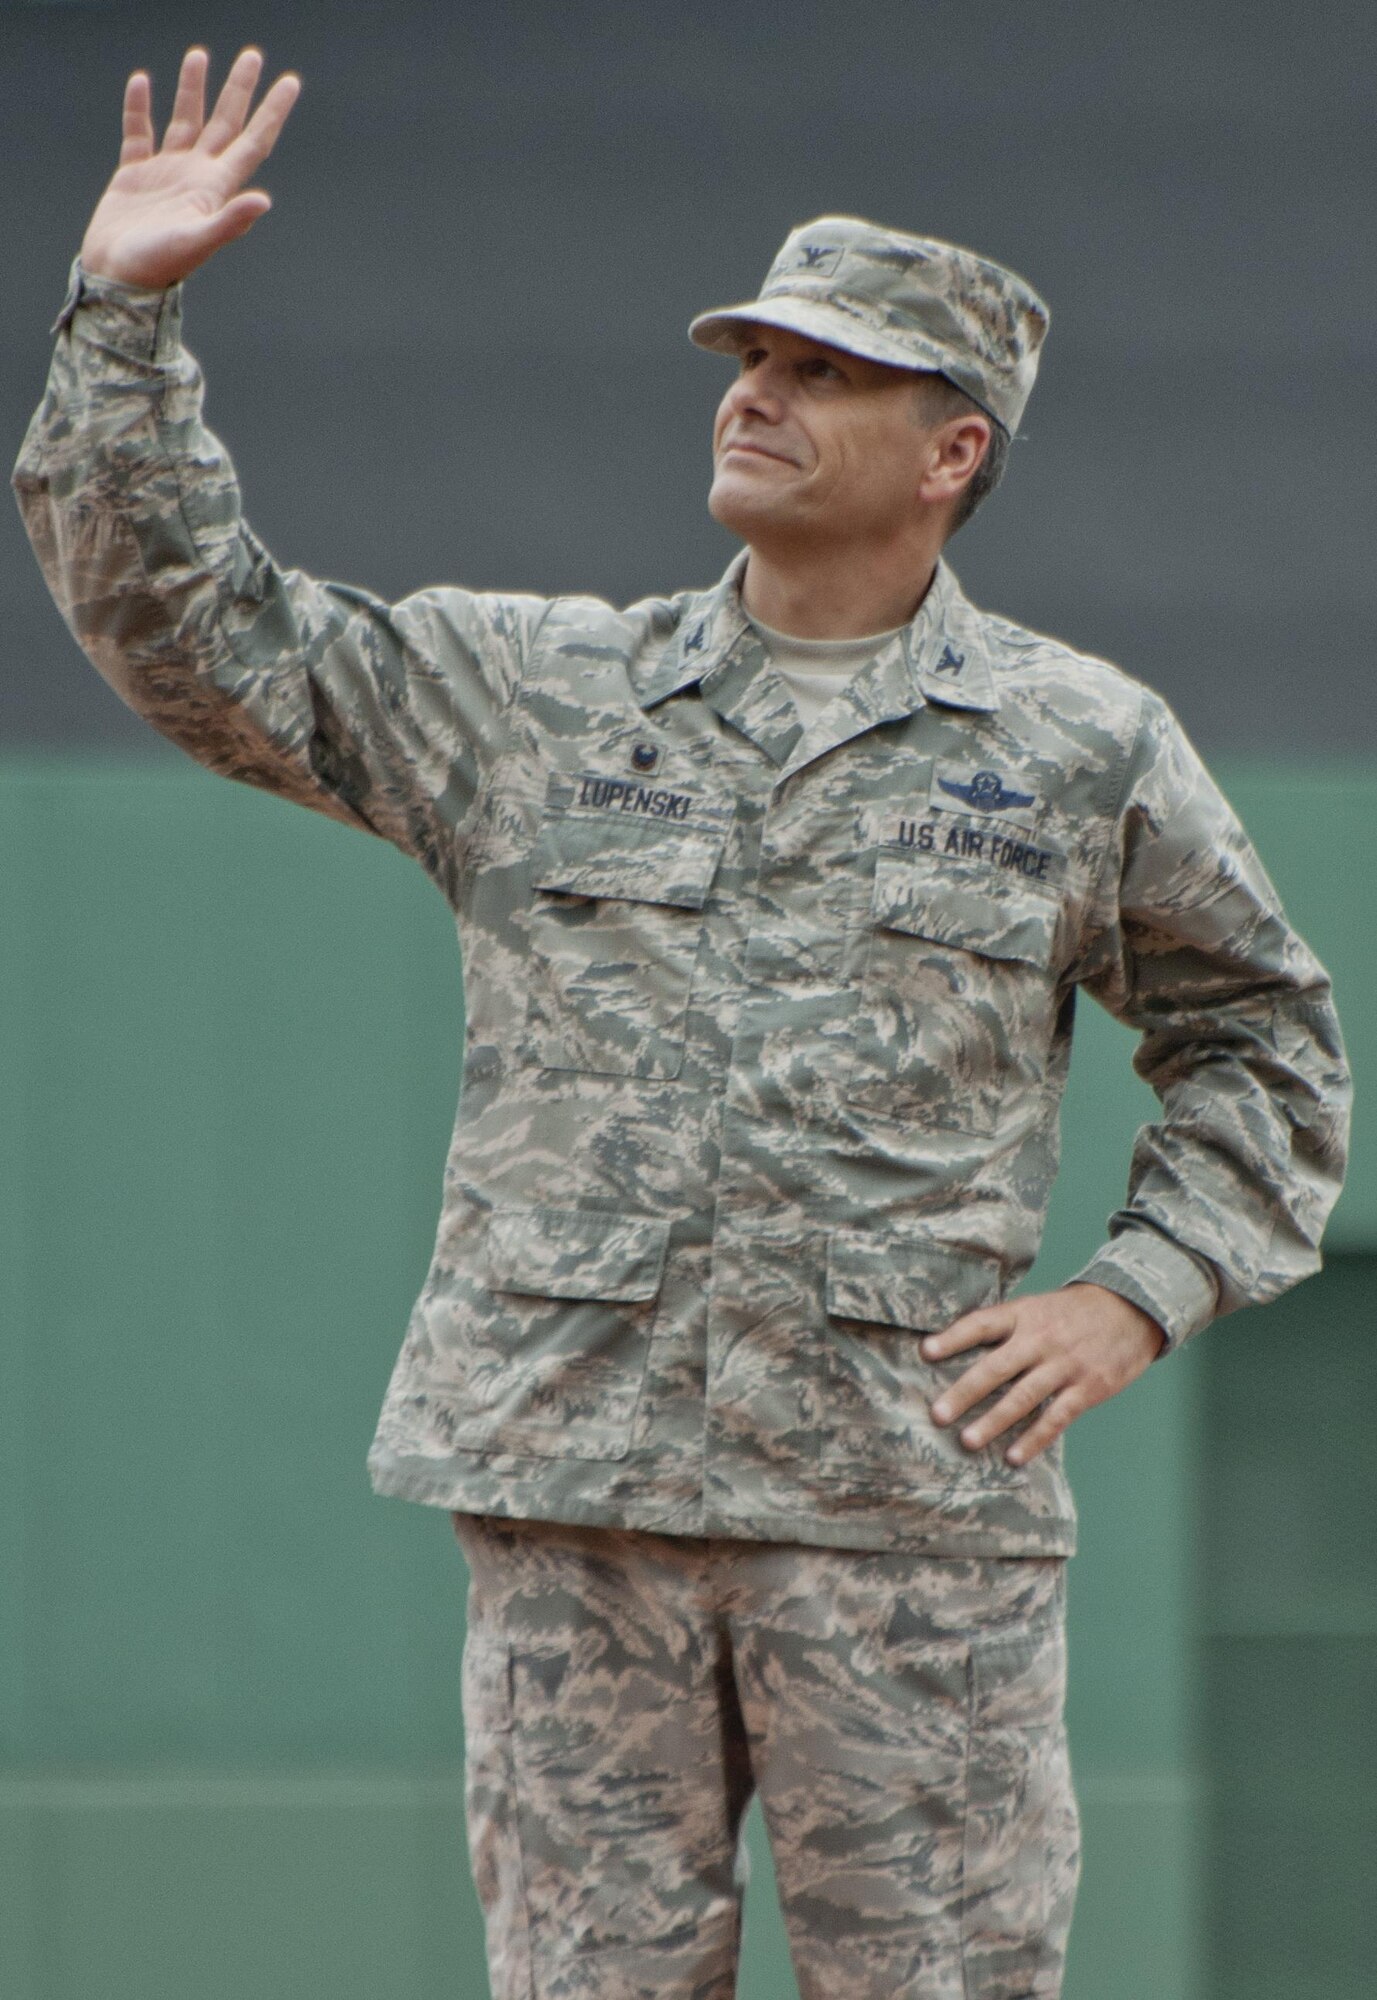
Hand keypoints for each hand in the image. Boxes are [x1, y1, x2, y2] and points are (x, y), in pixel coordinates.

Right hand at [80, 45, 300, 289]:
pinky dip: (140, 108)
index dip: (272, 112)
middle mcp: (196, 175)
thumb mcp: (197, 242)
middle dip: (238, 89)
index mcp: (216, 187)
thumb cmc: (158, 266)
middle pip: (224, 122)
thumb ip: (231, 221)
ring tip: (199, 55)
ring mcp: (166, 173)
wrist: (118, 279)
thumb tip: (264, 200)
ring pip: (184, 121)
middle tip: (253, 55)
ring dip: (192, 89)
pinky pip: (139, 133)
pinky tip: (143, 83)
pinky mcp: (134, 175)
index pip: (253, 141)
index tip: (290, 81)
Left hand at [922, 1281, 1166, 1466]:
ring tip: (967, 1441)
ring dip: (994, 1421)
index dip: (953, 1338)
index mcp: (1024, 1315)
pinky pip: (1056, 1418)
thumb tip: (955, 1346)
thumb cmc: (1073, 1313)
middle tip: (937, 1414)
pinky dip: (1034, 1439)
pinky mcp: (1088, 1388)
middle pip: (996, 1367)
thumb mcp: (1038, 1307)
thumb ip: (1005, 1327)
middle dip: (965, 1392)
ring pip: (1023, 1397)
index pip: (982, 1324)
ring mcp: (1065, 1365)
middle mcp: (1041, 1339)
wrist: (1132, 1309)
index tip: (925, 1353)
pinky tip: (1013, 1457)